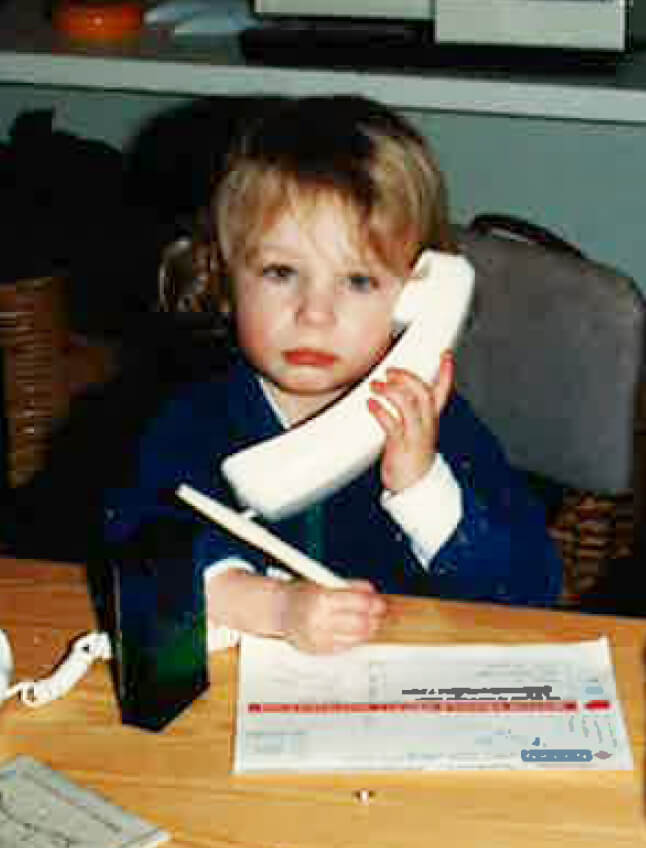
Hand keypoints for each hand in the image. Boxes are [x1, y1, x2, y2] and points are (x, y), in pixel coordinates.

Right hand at [281, 580, 385, 653]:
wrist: (277, 610)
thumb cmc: (301, 594)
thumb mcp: (323, 582)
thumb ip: (348, 586)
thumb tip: (371, 591)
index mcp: (321, 599)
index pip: (359, 604)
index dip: (373, 603)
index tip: (379, 602)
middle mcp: (319, 621)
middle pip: (361, 624)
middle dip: (374, 618)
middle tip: (378, 613)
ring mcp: (318, 638)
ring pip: (356, 639)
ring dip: (366, 630)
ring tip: (368, 622)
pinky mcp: (318, 650)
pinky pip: (345, 647)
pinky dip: (353, 639)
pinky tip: (352, 631)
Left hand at [367, 351, 453, 492]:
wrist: (415, 487)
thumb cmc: (411, 457)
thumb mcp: (415, 430)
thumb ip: (408, 411)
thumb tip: (395, 390)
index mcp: (430, 420)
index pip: (443, 393)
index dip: (446, 373)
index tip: (446, 355)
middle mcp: (425, 425)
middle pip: (424, 394)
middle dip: (409, 378)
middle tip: (391, 371)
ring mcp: (414, 436)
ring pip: (410, 406)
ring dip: (392, 391)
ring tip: (376, 385)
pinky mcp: (401, 447)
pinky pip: (392, 426)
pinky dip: (381, 412)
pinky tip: (371, 404)